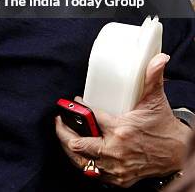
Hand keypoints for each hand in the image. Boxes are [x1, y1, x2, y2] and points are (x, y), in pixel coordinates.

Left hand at [55, 53, 190, 187]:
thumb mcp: (156, 99)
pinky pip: (93, 173)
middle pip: (78, 144)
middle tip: (59, 120)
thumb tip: (159, 58)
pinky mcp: (119, 178)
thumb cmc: (164, 126)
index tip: (75, 100)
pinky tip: (77, 152)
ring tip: (63, 134)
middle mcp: (116, 151)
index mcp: (121, 129)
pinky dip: (83, 162)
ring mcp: (116, 167)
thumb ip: (153, 77)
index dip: (79, 107)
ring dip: (69, 148)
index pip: (91, 117)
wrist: (177, 153)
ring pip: (82, 161)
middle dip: (63, 131)